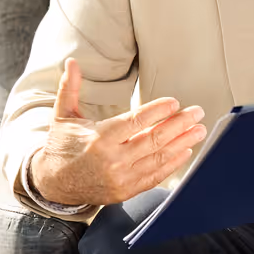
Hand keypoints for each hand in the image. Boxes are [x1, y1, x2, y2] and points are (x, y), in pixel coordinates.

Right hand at [28, 59, 206, 207]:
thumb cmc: (61, 145)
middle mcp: (112, 158)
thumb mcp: (61, 115)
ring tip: (198, 130)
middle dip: (179, 125)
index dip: (157, 111)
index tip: (174, 102)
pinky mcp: (125, 191)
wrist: (54, 183)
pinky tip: (185, 152)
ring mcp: (121, 177)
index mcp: (99, 137)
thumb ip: (69, 88)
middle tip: (197, 113)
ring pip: (158, 158)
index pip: (135, 121)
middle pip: (153, 139)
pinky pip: (154, 176)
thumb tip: (71, 62)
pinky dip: (172, 164)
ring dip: (182, 143)